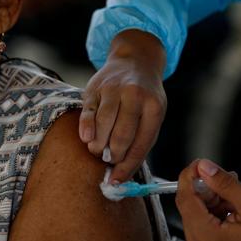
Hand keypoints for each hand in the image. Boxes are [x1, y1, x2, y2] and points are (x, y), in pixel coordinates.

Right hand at [80, 30, 166, 182]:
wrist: (135, 60)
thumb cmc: (144, 96)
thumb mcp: (152, 113)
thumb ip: (140, 139)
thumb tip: (122, 173)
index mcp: (155, 107)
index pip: (141, 144)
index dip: (127, 166)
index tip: (117, 180)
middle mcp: (136, 96)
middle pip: (122, 136)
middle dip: (112, 156)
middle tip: (107, 161)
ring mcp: (114, 89)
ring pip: (104, 124)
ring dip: (98, 144)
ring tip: (96, 151)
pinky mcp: (96, 87)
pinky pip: (88, 111)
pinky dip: (86, 128)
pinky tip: (86, 139)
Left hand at [176, 159, 240, 240]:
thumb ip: (226, 184)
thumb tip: (204, 167)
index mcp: (206, 236)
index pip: (185, 197)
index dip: (190, 176)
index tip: (199, 164)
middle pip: (188, 205)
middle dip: (204, 188)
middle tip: (222, 179)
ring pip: (193, 213)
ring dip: (209, 200)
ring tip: (232, 198)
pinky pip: (199, 225)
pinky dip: (211, 212)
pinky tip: (228, 209)